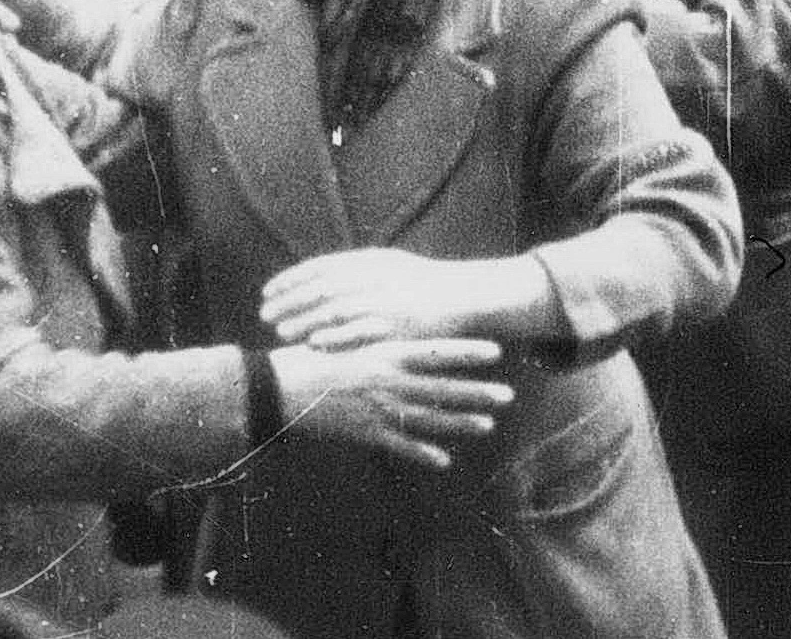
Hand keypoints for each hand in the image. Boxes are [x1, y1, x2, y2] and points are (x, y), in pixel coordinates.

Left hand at [264, 251, 515, 348]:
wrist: (465, 296)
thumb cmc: (423, 286)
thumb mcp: (390, 268)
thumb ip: (358, 271)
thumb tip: (321, 279)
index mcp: (372, 260)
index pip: (321, 267)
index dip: (292, 278)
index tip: (268, 291)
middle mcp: (376, 276)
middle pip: (322, 288)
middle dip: (290, 301)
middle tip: (264, 314)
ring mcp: (386, 300)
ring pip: (336, 309)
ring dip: (305, 320)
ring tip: (280, 332)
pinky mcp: (397, 325)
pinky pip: (360, 331)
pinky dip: (335, 336)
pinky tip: (314, 344)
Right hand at [272, 335, 513, 468]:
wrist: (281, 388)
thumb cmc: (314, 354)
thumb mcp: (350, 336)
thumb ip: (380, 338)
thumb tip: (405, 329)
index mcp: (386, 352)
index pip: (436, 351)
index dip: (468, 352)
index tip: (496, 351)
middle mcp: (389, 381)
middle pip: (442, 388)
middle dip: (477, 392)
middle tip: (508, 394)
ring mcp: (379, 410)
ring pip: (429, 419)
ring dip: (461, 423)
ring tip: (489, 425)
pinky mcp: (365, 434)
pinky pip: (400, 446)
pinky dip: (423, 454)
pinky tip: (445, 461)